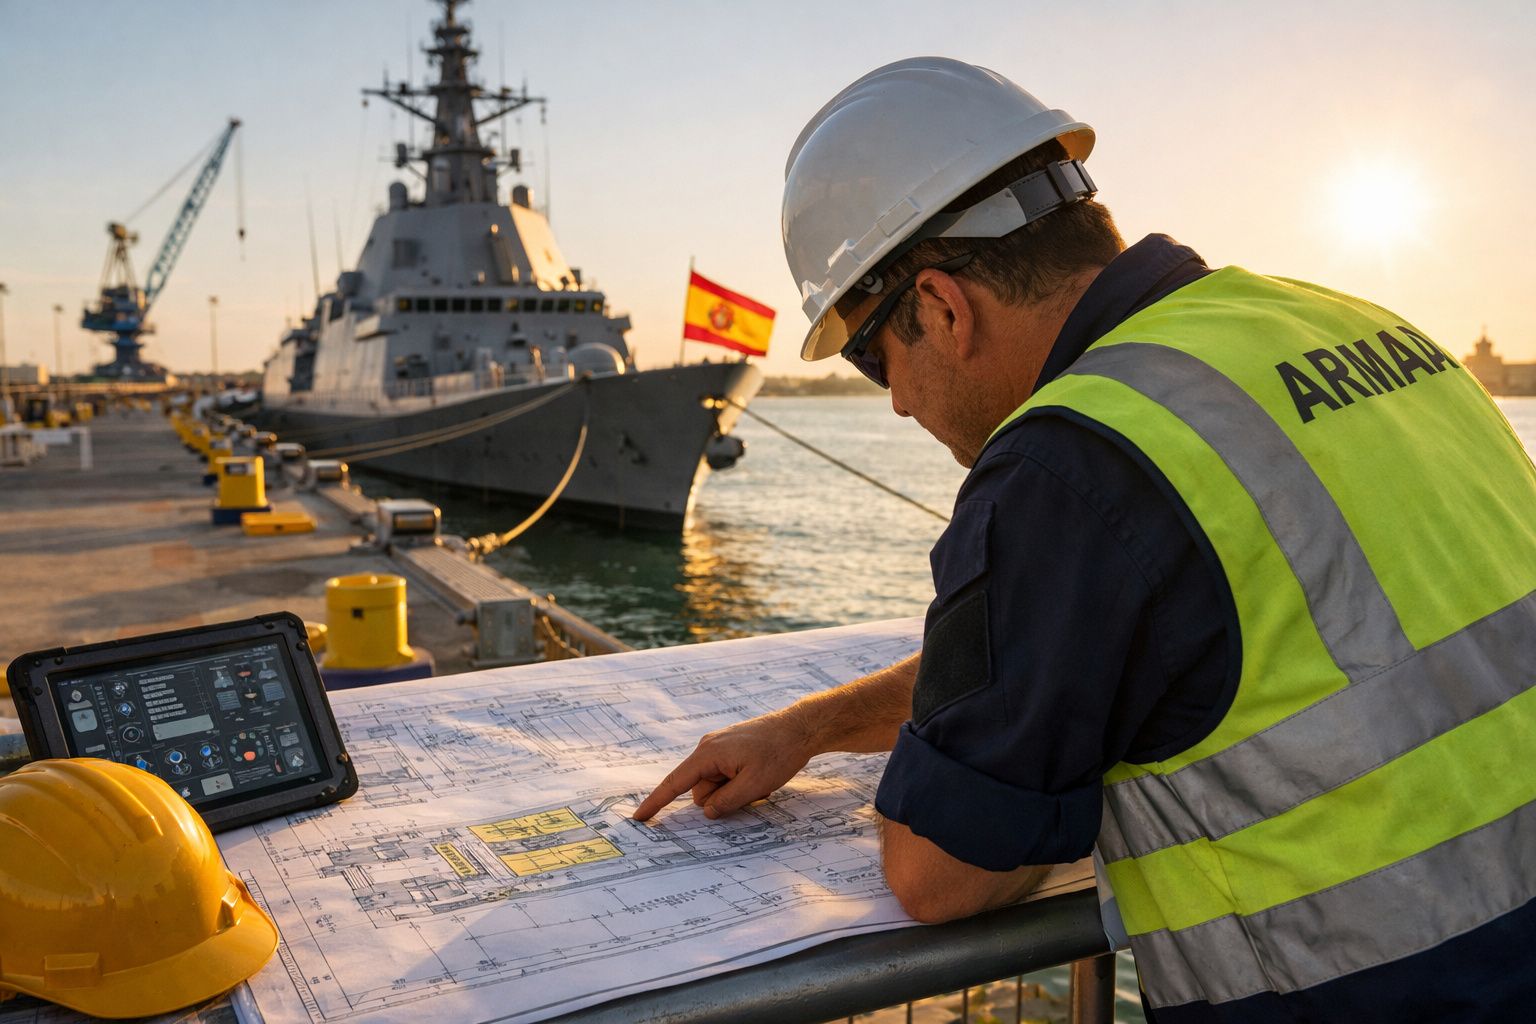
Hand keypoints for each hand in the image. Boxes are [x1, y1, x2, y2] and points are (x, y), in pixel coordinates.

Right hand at [632, 709, 814, 821]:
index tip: (639, 818)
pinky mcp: (730, 750)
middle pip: (702, 791)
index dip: (656, 802)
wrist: (799, 728)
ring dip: (734, 791)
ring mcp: (719, 748)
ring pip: (716, 786)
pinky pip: (726, 777)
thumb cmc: (778, 754)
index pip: (675, 783)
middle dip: (721, 798)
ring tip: (759, 780)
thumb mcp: (754, 785)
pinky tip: (760, 775)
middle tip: (752, 790)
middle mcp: (708, 749)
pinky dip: (740, 783)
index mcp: (708, 754)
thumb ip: (726, 802)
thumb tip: (706, 811)